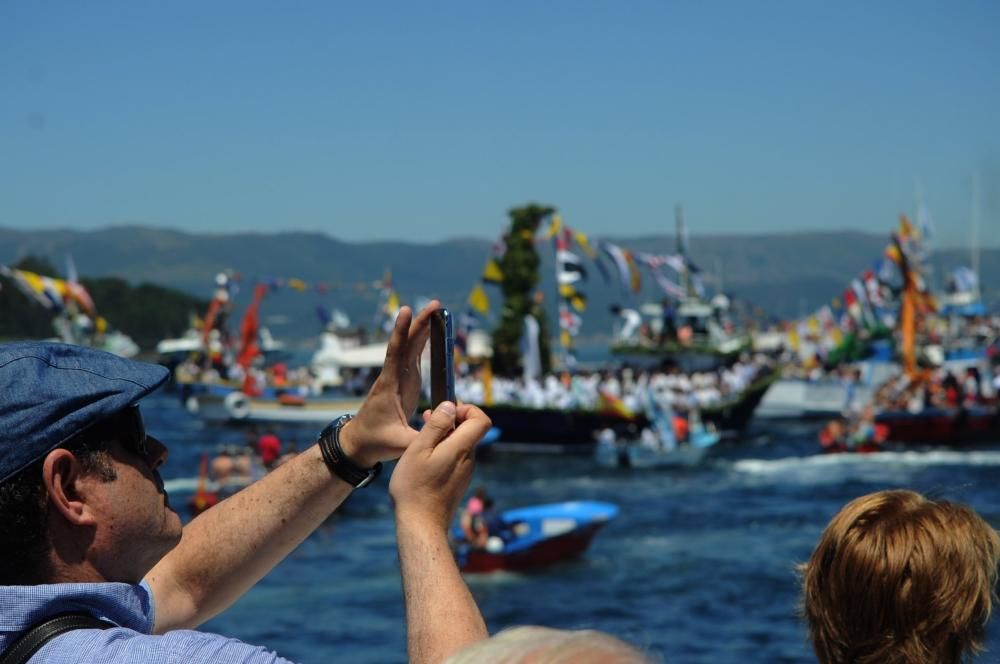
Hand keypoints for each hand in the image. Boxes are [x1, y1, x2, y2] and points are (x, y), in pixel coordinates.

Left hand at [339, 301, 438, 467]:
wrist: (359, 442)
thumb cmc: (375, 442)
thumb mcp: (399, 444)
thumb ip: (421, 438)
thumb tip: (444, 432)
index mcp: (389, 386)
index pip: (395, 353)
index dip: (400, 332)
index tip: (405, 310)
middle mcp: (393, 376)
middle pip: (407, 343)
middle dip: (420, 322)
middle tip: (435, 304)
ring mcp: (399, 378)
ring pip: (411, 347)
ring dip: (423, 328)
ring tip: (437, 310)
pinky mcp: (404, 382)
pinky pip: (414, 356)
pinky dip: (423, 342)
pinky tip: (432, 330)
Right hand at [389, 401, 491, 531]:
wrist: (421, 524)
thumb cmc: (414, 487)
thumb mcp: (419, 449)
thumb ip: (437, 425)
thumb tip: (450, 406)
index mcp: (462, 448)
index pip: (482, 419)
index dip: (467, 409)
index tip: (446, 411)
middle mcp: (469, 459)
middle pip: (470, 430)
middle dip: (451, 420)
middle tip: (427, 419)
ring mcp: (465, 472)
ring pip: (461, 444)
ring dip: (445, 436)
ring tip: (422, 440)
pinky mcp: (459, 482)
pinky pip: (456, 458)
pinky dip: (444, 451)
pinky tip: (425, 459)